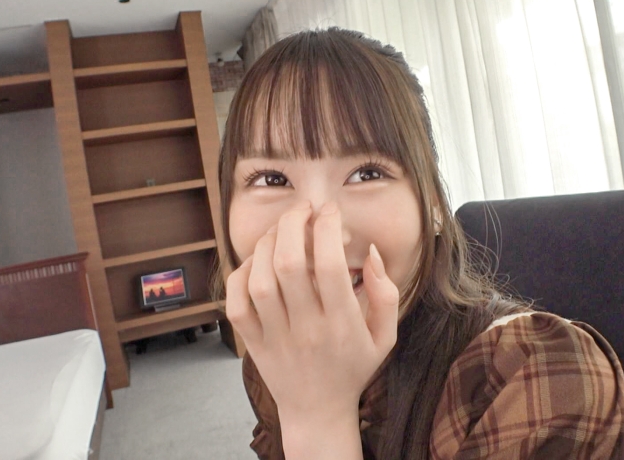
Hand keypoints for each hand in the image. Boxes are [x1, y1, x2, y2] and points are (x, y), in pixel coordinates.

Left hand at [226, 201, 398, 457]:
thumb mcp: (386, 335)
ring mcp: (275, 336)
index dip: (328, 227)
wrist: (318, 412)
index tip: (331, 211)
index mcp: (342, 324)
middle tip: (303, 210)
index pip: (331, 265)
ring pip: (260, 278)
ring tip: (281, 231)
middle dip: (293, 223)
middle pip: (289, 262)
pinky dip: (241, 273)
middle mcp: (307, 328)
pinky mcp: (253, 342)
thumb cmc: (353, 367)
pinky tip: (257, 261)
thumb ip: (386, 293)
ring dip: (267, 243)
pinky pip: (237, 301)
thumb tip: (370, 251)